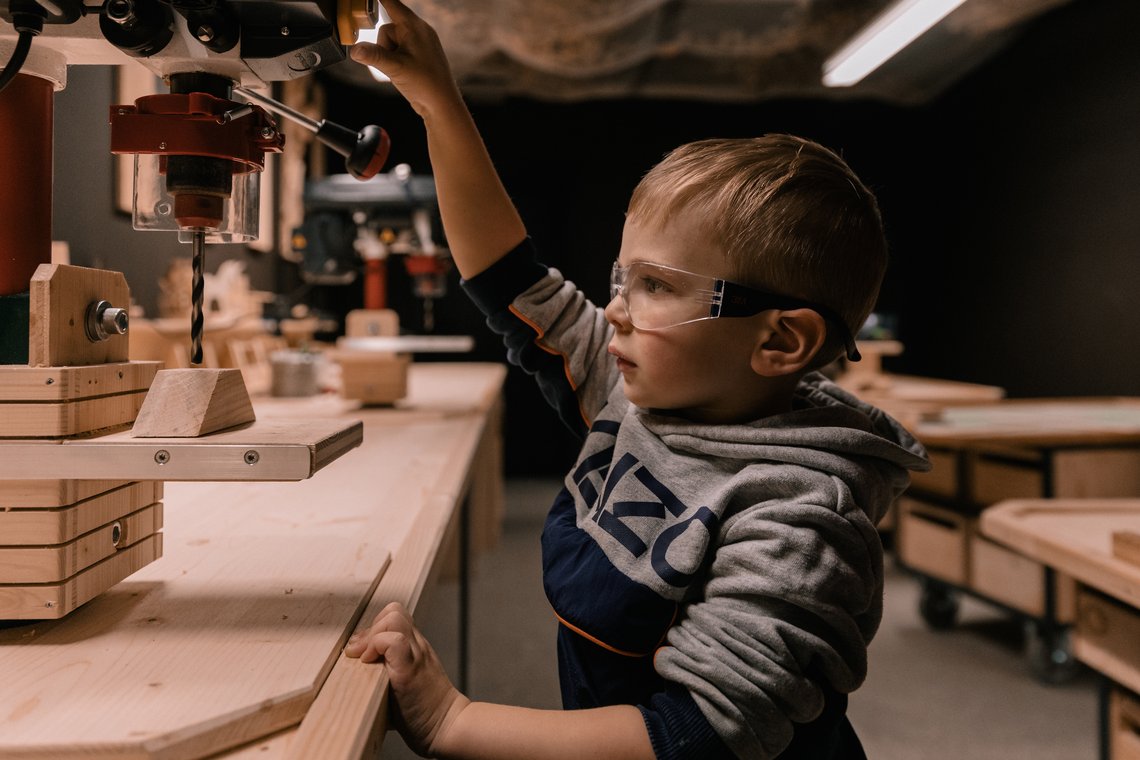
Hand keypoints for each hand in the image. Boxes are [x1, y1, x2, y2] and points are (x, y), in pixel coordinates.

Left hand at [344, 602, 469, 755]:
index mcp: (415, 648)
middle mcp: (417, 646)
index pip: (395, 616)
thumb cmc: (424, 712)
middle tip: (361, 653)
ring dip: (372, 635)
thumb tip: (358, 672)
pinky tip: (369, 663)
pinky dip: (376, 646)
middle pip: (393, 610)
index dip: (375, 627)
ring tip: (365, 658)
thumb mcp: (406, 684)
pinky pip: (393, 640)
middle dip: (371, 627)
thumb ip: (389, 671)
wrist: (448, 726)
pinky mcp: (410, 669)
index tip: (364, 651)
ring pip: (393, 617)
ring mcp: (416, 654)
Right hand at [350, 0, 462, 119]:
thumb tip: (355, 49)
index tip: (366, 0)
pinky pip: (398, 52)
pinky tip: (404, 73)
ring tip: (402, 71)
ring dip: (389, 57)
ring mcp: (419, 43)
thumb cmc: (426, 84)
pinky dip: (395, 61)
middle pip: (387, 29)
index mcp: (415, 27)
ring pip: (391, 43)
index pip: (392, 3)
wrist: (442, 105)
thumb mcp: (395, 68)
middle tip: (395, 64)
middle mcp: (419, 31)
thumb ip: (373, 56)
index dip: (380, 1)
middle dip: (384, 47)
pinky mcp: (418, 55)